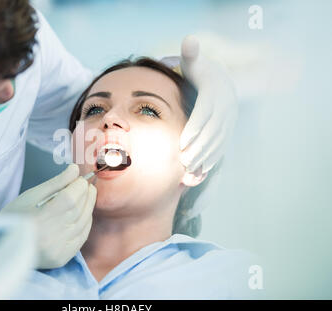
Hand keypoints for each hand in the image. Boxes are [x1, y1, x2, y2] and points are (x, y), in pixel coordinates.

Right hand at [1, 164, 96, 268]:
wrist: (4, 245)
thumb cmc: (15, 217)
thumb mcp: (31, 195)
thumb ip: (55, 183)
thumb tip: (75, 169)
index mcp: (39, 219)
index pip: (69, 199)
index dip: (79, 186)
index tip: (81, 178)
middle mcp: (50, 236)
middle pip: (78, 210)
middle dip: (86, 194)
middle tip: (86, 185)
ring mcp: (57, 249)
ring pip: (83, 223)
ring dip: (88, 207)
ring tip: (87, 195)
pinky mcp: (61, 258)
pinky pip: (81, 238)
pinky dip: (86, 223)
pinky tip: (85, 213)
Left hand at [162, 35, 237, 173]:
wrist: (222, 79)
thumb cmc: (201, 72)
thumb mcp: (195, 61)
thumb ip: (191, 53)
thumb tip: (189, 40)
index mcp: (216, 93)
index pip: (205, 113)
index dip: (194, 129)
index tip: (181, 143)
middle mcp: (226, 108)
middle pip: (212, 131)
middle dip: (198, 147)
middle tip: (183, 161)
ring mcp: (229, 120)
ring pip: (218, 142)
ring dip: (204, 156)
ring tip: (189, 168)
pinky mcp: (228, 130)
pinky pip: (222, 146)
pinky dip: (213, 158)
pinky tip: (201, 170)